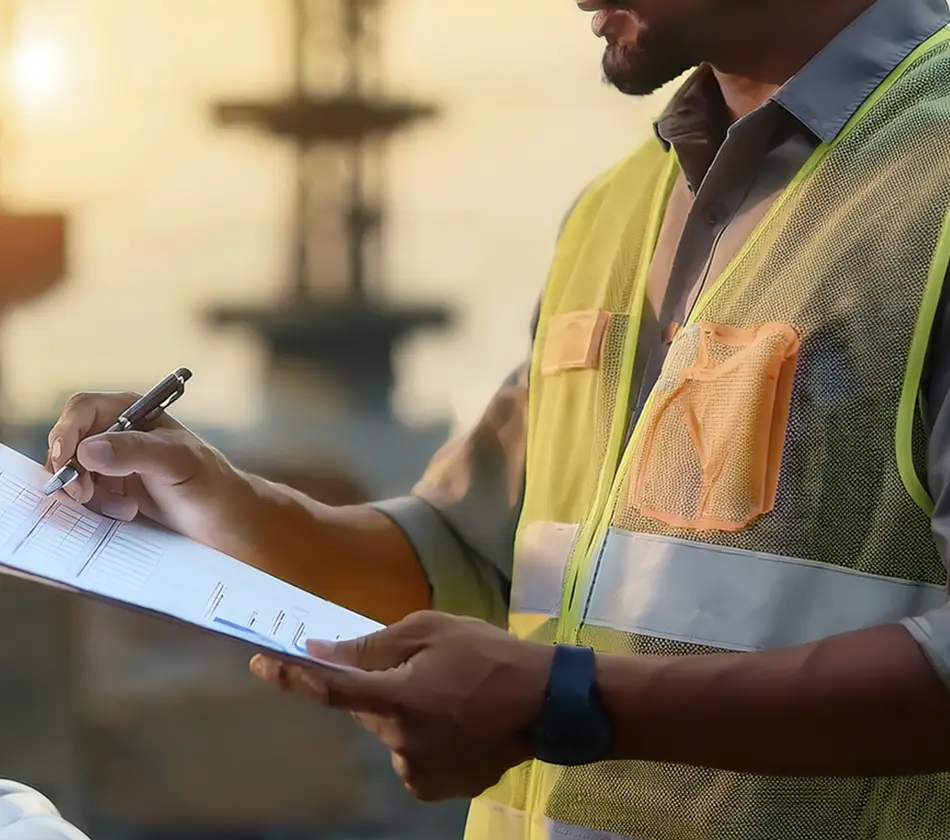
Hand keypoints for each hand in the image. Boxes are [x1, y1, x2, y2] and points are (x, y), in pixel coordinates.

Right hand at [46, 391, 248, 546]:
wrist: (225, 521)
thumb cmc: (211, 485)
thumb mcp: (176, 463)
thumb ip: (135, 452)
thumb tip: (89, 449)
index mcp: (133, 412)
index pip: (83, 410)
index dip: (67, 433)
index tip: (67, 463)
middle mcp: (119, 433)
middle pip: (69, 443)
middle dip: (72, 471)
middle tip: (84, 495)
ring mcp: (114, 462)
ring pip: (73, 472)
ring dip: (87, 494)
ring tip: (122, 507)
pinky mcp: (113, 488)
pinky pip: (84, 494)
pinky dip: (95, 506)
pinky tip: (125, 512)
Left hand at [250, 611, 553, 800]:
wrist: (546, 702)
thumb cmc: (489, 655)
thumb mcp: (432, 630)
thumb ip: (374, 644)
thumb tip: (323, 651)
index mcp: (398, 700)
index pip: (329, 691)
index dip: (290, 677)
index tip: (259, 663)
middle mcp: (400, 744)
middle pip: (367, 710)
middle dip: (380, 688)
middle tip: (421, 669)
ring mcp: (418, 773)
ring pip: (390, 733)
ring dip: (405, 713)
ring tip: (452, 695)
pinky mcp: (435, 788)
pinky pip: (411, 755)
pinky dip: (423, 737)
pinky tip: (457, 721)